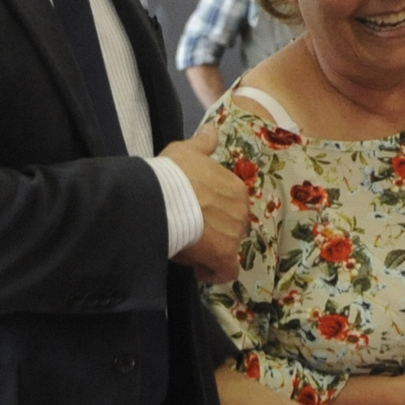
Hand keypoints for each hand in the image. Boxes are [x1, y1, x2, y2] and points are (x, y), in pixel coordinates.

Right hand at [163, 123, 251, 284]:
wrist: (163, 197)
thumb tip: (211, 130)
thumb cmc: (173, 173)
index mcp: (235, 187)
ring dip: (212, 252)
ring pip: (228, 249)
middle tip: (194, 234)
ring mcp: (235, 234)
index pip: (232, 205)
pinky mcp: (225, 255)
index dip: (215, 213)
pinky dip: (214, 274)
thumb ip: (203, 143)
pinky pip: (226, 272)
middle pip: (233, 227)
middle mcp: (241, 211)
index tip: (198, 216)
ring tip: (190, 250)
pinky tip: (199, 272)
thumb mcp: (187, 150)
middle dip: (217, 233)